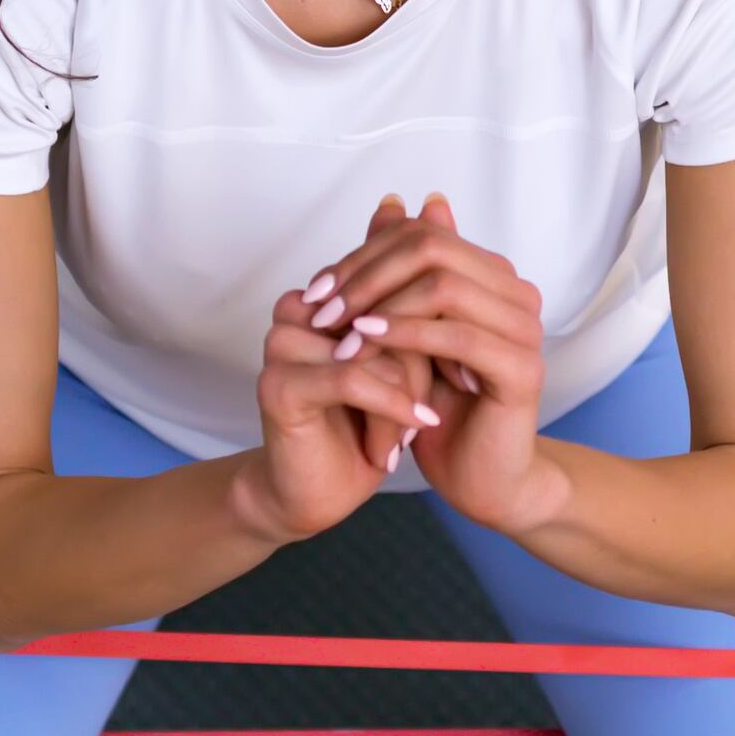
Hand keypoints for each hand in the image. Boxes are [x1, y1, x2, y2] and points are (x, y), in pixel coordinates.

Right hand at [241, 259, 447, 544]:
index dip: (429, 332)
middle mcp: (294, 312)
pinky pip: (352, 380)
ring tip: (418, 424)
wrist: (321, 492)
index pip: (392, 286)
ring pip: (374, 348)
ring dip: (407, 392)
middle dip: (422, 363)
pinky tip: (421, 424)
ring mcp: (280, 346)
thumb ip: (414, 316)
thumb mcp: (403, 365)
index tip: (456, 366)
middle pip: (384, 314)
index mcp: (320, 296)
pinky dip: (393, 406)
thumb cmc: (364, 427)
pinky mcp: (278, 385)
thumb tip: (447, 244)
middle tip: (439, 401)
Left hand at [300, 193, 562, 537]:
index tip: (318, 288)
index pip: (425, 234)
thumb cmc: (444, 407)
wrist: (481, 477)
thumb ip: (402, 275)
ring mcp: (525, 329)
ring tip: (337, 331)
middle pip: (433, 249)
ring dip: (380, 305)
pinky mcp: (522, 369)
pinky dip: (405, 334)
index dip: (365, 254)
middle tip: (321, 307)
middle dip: (367, 274)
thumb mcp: (409, 333)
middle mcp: (518, 294)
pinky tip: (365, 344)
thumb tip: (391, 203)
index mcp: (495, 278)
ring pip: (443, 286)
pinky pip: (456, 336)